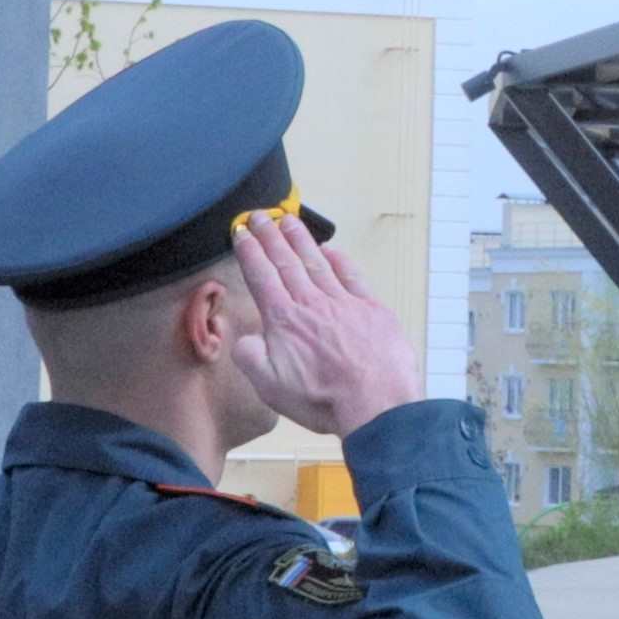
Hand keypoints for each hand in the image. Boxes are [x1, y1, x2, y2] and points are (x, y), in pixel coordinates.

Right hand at [219, 213, 417, 440]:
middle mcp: (312, 303)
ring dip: (300, 239)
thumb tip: (245, 338)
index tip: (241, 231)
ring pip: (317, 262)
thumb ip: (250, 356)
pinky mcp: (372, 309)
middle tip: (260, 215)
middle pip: (286, 261)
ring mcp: (344, 303)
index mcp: (284, 320)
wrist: (377, 403)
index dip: (249, 251)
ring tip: (289, 220)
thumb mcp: (270, 386)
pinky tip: (331, 249)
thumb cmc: (324, 399)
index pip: (261, 275)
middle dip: (270, 235)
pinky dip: (340, 260)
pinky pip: (352, 276)